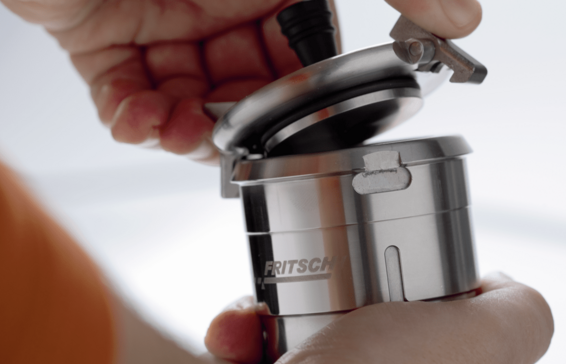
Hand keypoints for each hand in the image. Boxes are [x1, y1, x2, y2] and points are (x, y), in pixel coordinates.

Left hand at [2, 0, 481, 163]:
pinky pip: (122, 97)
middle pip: (246, 95)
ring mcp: (160, 21)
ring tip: (185, 135)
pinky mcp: (99, 37)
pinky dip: (131, 119)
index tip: (307, 133)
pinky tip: (141, 119)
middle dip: (243, 131)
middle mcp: (219, 5)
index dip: (308, 102)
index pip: (307, 61)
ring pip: (186, 106)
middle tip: (242, 147)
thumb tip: (466, 18)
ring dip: (186, 134)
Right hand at [205, 273, 552, 363]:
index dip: (414, 300)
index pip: (433, 344)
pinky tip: (243, 336)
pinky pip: (253, 355)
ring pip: (301, 338)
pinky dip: (242, 336)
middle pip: (362, 333)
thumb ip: (520, 316)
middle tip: (327, 291)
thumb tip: (505, 287)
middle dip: (337, 299)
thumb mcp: (483, 342)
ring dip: (280, 312)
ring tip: (273, 312)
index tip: (390, 276)